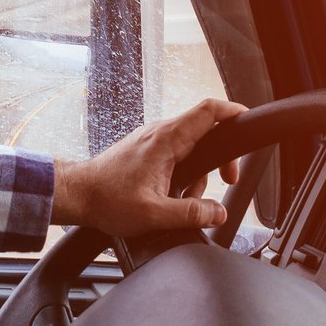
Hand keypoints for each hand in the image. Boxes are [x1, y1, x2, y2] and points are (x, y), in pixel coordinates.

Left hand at [52, 98, 247, 235]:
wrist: (78, 195)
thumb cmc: (107, 200)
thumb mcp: (154, 214)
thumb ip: (191, 213)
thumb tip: (217, 212)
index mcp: (166, 140)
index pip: (208, 110)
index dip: (233, 111)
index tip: (248, 121)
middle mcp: (160, 133)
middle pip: (205, 128)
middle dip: (220, 156)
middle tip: (226, 179)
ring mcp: (152, 139)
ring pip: (191, 145)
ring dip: (197, 171)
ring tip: (184, 198)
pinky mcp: (146, 150)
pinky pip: (176, 153)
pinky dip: (183, 172)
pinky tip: (171, 194)